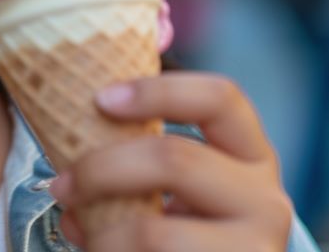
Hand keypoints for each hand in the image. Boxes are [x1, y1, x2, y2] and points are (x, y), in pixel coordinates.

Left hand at [48, 72, 293, 251]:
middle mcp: (266, 199)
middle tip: (61, 186)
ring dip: (102, 236)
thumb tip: (66, 140)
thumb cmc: (187, 230)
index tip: (100, 99)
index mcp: (251, 154)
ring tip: (81, 234)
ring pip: (157, 235)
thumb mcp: (181, 186)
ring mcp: (255, 249)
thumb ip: (142, 150)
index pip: (220, 98)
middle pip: (174, 160)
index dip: (157, 92)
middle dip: (101, 169)